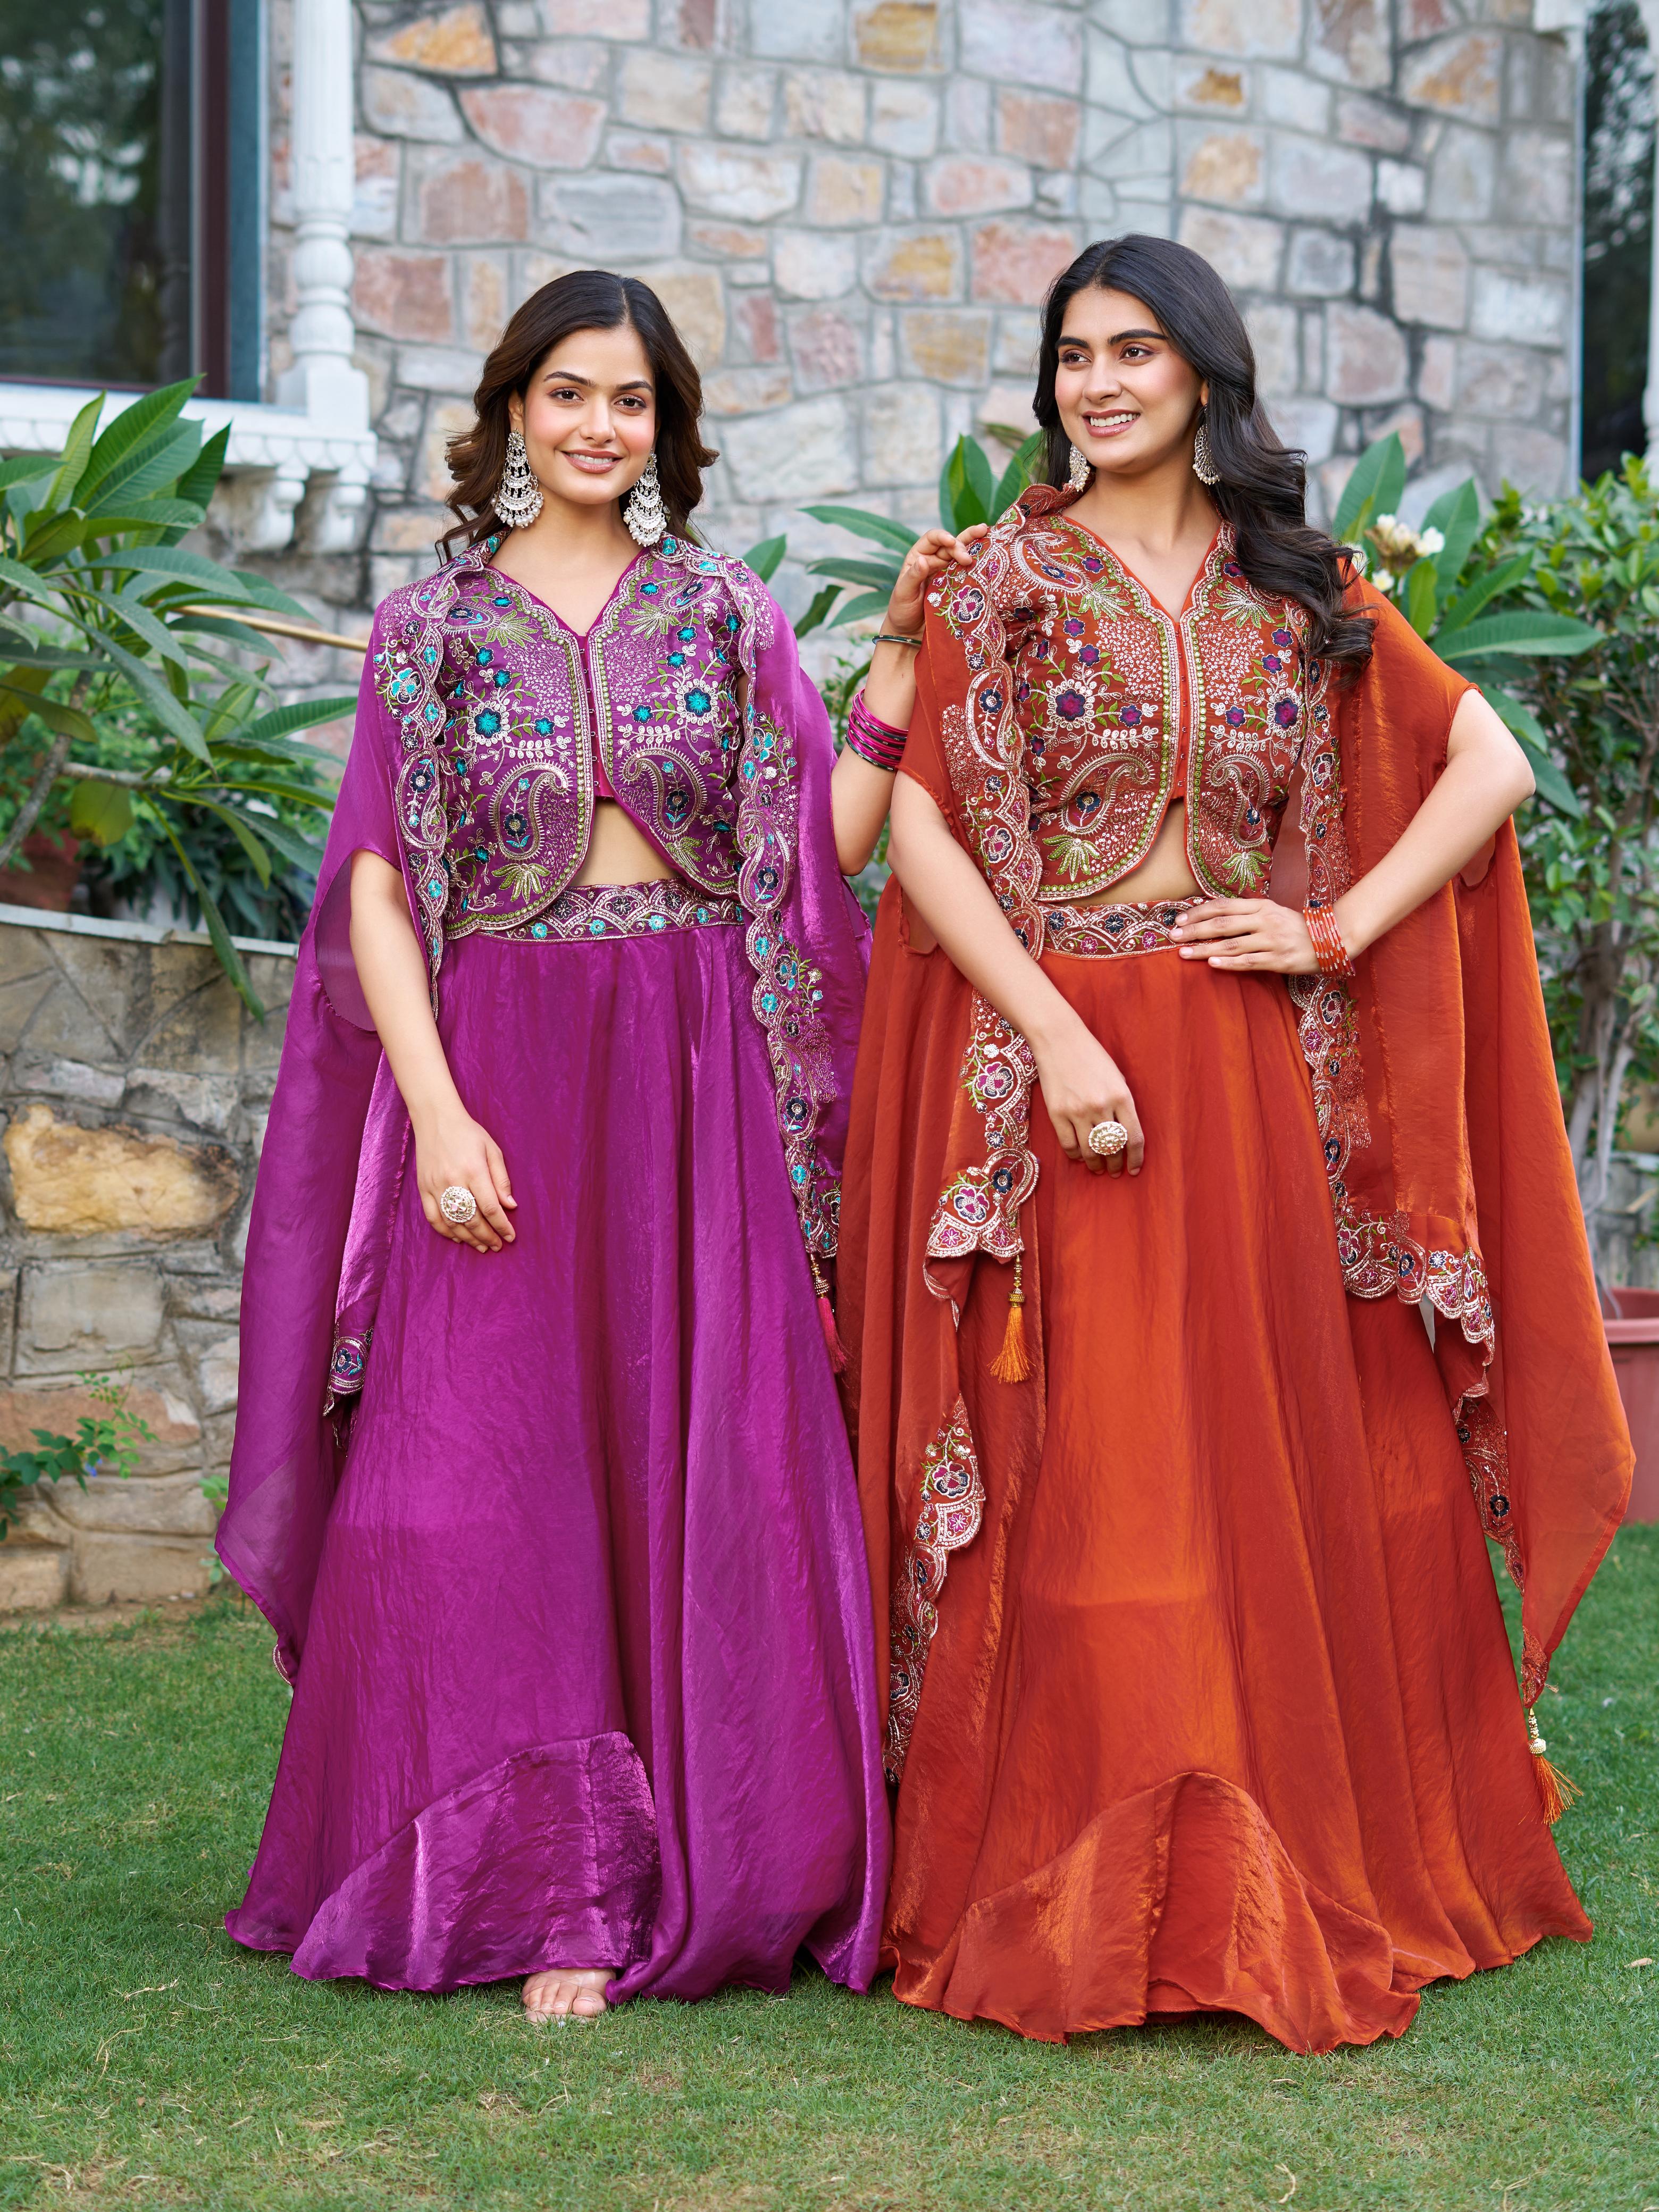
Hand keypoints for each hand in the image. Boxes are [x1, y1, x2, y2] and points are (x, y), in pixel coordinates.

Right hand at [413, 1101, 516, 1251]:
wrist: (436, 1120)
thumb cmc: (468, 1134)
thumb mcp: (492, 1150)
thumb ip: (501, 1179)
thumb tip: (510, 1206)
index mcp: (473, 1171)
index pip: (490, 1208)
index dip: (501, 1226)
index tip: (510, 1237)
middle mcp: (453, 1181)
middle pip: (472, 1219)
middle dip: (487, 1236)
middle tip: (498, 1245)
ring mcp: (435, 1186)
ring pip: (452, 1223)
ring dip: (469, 1239)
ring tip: (482, 1247)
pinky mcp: (423, 1188)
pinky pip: (433, 1218)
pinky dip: (446, 1232)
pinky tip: (458, 1238)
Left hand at [882, 524, 988, 638]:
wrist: (910, 631)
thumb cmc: (902, 611)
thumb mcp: (904, 593)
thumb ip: (913, 576)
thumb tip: (923, 560)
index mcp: (918, 556)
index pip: (932, 539)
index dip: (943, 536)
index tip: (952, 542)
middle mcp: (933, 559)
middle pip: (950, 544)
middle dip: (961, 546)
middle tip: (968, 559)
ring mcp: (946, 571)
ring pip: (961, 553)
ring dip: (973, 545)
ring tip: (986, 533)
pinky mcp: (956, 583)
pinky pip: (967, 570)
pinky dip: (977, 562)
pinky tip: (988, 553)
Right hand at [1029, 1014, 1143, 1176]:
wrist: (1059, 1040)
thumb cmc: (1092, 1056)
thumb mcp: (1117, 1076)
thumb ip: (1123, 1103)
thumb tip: (1125, 1132)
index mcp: (1122, 1096)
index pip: (1134, 1138)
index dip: (1136, 1158)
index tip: (1134, 1169)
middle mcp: (1101, 1106)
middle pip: (1112, 1147)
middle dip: (1115, 1164)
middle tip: (1115, 1171)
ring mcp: (1078, 1111)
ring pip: (1090, 1150)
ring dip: (1095, 1164)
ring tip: (1097, 1168)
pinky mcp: (1058, 1113)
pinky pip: (1069, 1144)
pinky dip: (1075, 1155)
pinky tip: (1079, 1157)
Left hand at [1171, 898, 1318, 972]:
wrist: (1331, 939)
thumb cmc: (1295, 927)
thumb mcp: (1272, 912)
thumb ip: (1246, 914)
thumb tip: (1213, 916)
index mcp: (1262, 906)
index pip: (1223, 906)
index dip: (1199, 912)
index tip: (1179, 919)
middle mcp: (1265, 920)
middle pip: (1222, 924)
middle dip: (1194, 930)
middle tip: (1173, 936)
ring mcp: (1272, 940)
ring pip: (1231, 944)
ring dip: (1204, 949)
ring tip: (1184, 953)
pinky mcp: (1279, 960)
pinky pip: (1249, 962)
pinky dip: (1228, 963)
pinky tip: (1212, 963)